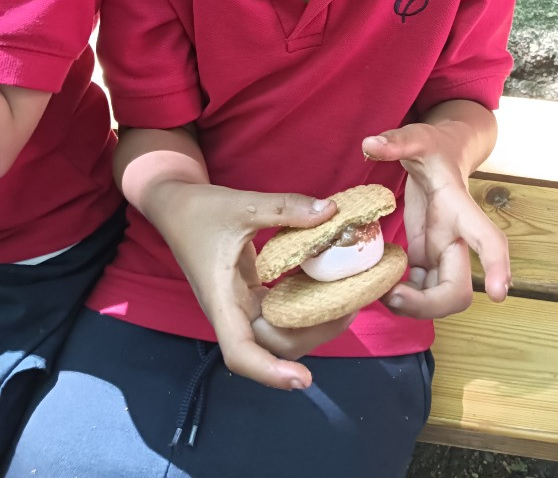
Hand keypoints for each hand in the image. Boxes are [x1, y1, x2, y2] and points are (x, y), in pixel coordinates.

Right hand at [151, 183, 350, 387]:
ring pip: (281, 332)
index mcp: (222, 301)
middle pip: (273, 344)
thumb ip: (286, 208)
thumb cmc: (201, 211)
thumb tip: (330, 211)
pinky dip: (305, 305)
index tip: (304, 380)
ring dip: (314, 322)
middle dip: (314, 334)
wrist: (177, 207)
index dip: (269, 372)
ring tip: (348, 298)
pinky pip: (281, 312)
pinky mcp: (250, 295)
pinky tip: (328, 286)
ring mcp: (242, 306)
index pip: (240, 353)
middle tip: (351, 307)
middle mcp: (232, 312)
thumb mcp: (242, 205)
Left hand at [362, 123, 509, 318]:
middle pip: (458, 289)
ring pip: (439, 298)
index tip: (497, 293)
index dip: (496, 265)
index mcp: (460, 209)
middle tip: (391, 296)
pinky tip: (379, 286)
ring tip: (377, 293)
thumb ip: (396, 141)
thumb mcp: (416, 137)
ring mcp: (441, 252)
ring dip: (413, 307)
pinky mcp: (426, 256)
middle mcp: (456, 238)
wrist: (443, 154)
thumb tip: (370, 144)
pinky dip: (403, 296)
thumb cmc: (434, 147)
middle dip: (428, 305)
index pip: (488, 239)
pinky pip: (420, 290)